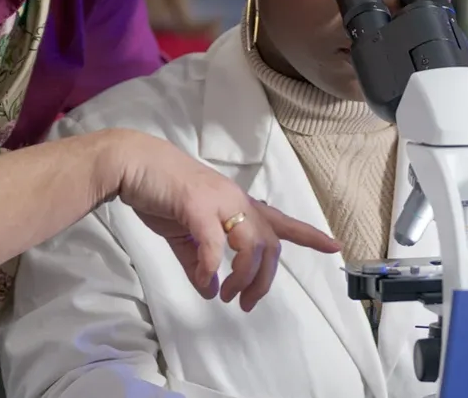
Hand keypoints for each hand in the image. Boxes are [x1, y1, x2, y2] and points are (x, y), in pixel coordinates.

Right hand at [100, 129, 341, 310]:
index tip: (334, 246)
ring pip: (252, 243)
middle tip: (246, 303)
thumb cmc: (160, 193)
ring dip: (245, 277)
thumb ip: (199, 262)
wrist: (133, 164)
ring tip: (230, 296)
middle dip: (265, 279)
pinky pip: (214, 242)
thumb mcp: (184, 235)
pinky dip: (213, 266)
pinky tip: (206, 280)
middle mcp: (236, 200)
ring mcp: (219, 200)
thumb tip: (210, 290)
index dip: (308, 235)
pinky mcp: (196, 204)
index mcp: (237, 204)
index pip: (280, 220)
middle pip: (270, 243)